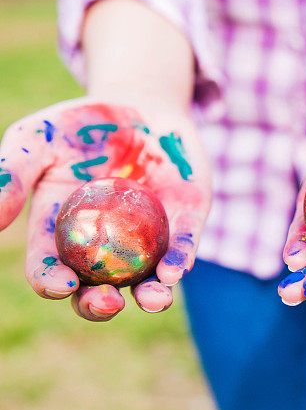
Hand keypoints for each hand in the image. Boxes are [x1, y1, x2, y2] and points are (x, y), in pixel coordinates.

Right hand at [0, 98, 210, 320]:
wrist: (140, 105)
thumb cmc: (81, 125)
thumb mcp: (36, 140)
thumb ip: (12, 173)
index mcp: (63, 233)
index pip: (52, 268)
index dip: (52, 282)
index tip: (60, 284)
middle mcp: (105, 246)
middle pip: (99, 288)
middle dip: (100, 304)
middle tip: (106, 303)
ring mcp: (147, 238)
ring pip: (147, 279)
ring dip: (151, 295)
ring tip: (154, 301)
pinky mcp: (184, 221)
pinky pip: (183, 245)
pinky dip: (180, 259)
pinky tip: (176, 270)